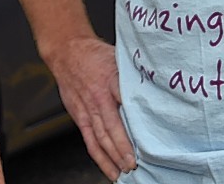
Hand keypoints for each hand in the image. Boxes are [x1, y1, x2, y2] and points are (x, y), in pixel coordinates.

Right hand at [44, 37, 136, 179]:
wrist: (66, 52)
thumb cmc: (94, 55)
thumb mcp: (117, 57)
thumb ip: (133, 73)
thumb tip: (157, 83)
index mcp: (111, 79)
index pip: (126, 98)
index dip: (137, 115)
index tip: (150, 131)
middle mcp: (98, 97)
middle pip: (112, 126)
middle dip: (124, 147)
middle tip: (136, 163)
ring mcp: (87, 109)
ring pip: (101, 138)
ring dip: (114, 157)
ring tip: (126, 171)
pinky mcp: (80, 117)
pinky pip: (90, 141)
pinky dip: (100, 158)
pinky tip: (110, 169)